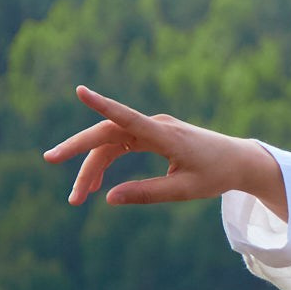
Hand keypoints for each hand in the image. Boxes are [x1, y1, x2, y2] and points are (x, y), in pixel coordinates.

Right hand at [42, 84, 281, 211]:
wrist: (240, 161)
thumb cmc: (217, 175)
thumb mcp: (184, 190)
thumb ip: (147, 194)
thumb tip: (109, 199)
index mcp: (165, 135)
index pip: (127, 117)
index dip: (102, 104)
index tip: (80, 91)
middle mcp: (155, 126)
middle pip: (107, 134)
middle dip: (78, 151)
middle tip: (50, 161)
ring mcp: (153, 129)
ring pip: (110, 144)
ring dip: (91, 168)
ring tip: (77, 198)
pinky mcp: (153, 136)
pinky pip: (121, 147)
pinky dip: (106, 164)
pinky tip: (96, 186)